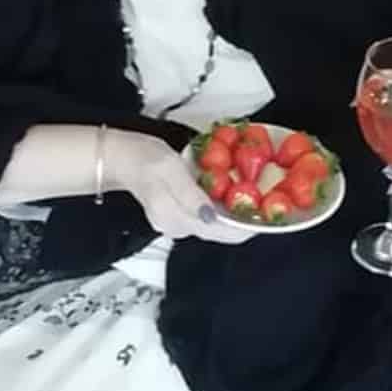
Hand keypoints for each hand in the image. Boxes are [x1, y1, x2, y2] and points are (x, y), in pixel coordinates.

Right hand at [108, 132, 254, 243]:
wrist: (120, 156)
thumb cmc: (144, 158)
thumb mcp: (170, 169)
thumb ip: (190, 194)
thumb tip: (211, 217)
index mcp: (177, 219)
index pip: (222, 234)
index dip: (249, 228)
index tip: (270, 216)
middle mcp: (179, 229)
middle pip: (222, 232)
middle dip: (244, 220)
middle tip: (266, 202)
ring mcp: (177, 225)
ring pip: (216, 226)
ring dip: (234, 214)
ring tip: (253, 197)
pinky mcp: (177, 218)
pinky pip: (207, 218)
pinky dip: (221, 209)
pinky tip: (228, 194)